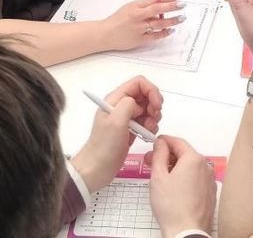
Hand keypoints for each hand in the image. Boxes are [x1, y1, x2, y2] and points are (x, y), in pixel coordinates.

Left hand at [71, 76, 162, 191]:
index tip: (156, 106)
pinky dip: (151, 127)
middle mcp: (121, 105)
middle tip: (153, 119)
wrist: (96, 169)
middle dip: (154, 105)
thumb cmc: (104, 146)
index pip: (139, 83)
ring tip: (148, 129)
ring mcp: (126, 118)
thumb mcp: (116, 121)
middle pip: (145, 94)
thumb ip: (128, 104)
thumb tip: (138, 104)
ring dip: (153, 117)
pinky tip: (146, 135)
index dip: (151, 91)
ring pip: (147, 108)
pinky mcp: (131, 130)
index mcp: (115, 99)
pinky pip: (146, 121)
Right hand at [101, 0, 184, 50]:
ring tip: (181, 17)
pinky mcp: (139, 39)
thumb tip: (161, 3)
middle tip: (183, 4)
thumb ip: (144, 5)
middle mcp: (137, 16)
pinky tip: (171, 30)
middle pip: (157, 9)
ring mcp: (139, 28)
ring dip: (172, 20)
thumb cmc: (118, 19)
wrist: (105, 34)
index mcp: (135, 6)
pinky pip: (155, 36)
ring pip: (158, 23)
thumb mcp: (129, 7)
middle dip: (172, 6)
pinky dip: (164, 33)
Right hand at [150, 136, 215, 237]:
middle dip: (168, 156)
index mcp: (194, 159)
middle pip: (185, 154)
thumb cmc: (172, 207)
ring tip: (161, 176)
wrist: (187, 231)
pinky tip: (174, 188)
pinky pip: (196, 179)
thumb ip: (159, 154)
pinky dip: (185, 178)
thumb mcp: (158, 176)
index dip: (164, 141)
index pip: (178, 142)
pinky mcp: (210, 193)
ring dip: (176, 167)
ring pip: (191, 167)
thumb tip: (161, 143)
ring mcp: (209, 180)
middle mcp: (205, 167)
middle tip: (152, 162)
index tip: (155, 144)